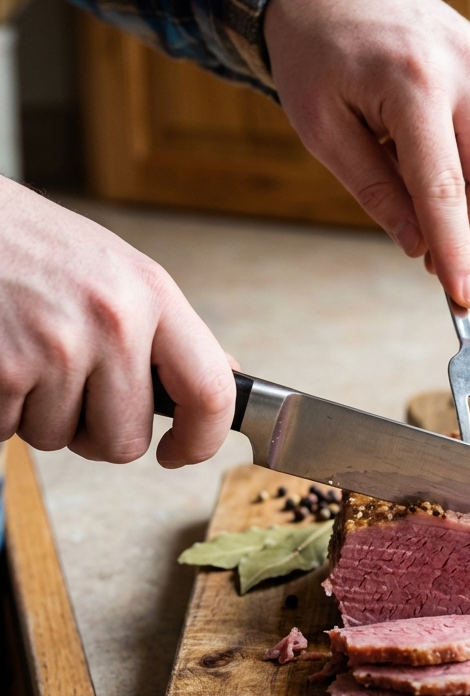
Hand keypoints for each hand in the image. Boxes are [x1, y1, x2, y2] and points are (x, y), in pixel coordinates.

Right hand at [0, 182, 234, 466]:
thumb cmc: (32, 244)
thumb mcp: (116, 269)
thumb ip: (165, 328)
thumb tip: (221, 375)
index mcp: (151, 294)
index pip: (211, 390)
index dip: (202, 439)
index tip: (181, 451)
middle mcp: (113, 321)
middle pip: (125, 441)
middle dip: (94, 431)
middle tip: (70, 389)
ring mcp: (57, 347)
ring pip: (60, 439)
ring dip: (39, 415)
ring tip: (27, 357)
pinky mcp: (6, 370)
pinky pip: (9, 430)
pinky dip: (0, 410)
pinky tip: (0, 360)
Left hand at [263, 0, 469, 307]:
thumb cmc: (311, 54)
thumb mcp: (322, 130)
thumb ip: (374, 189)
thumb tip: (417, 246)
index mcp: (411, 82)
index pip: (444, 187)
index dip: (457, 250)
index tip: (466, 298)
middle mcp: (461, 67)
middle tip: (436, 262)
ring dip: (463, 195)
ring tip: (403, 180)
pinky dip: (459, 158)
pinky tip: (413, 141)